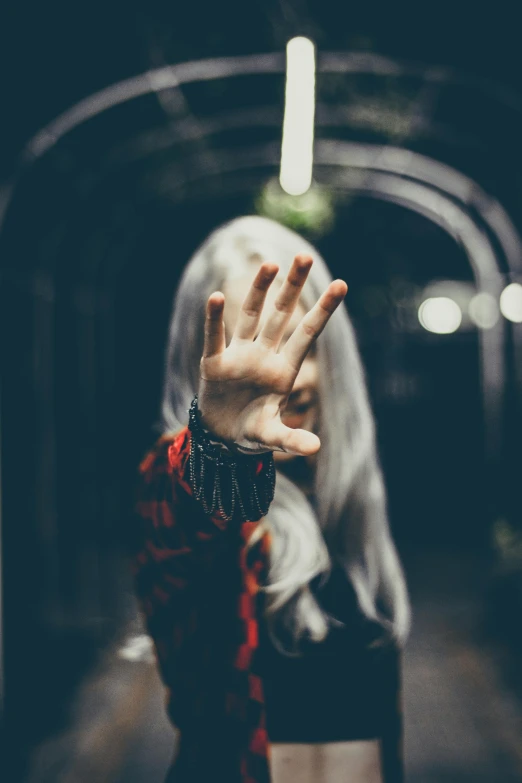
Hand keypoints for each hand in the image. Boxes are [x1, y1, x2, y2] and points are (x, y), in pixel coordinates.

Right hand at [197, 255, 347, 454]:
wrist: (221, 438)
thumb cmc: (253, 432)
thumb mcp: (272, 438)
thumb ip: (291, 439)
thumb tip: (315, 449)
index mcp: (284, 370)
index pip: (307, 334)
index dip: (323, 310)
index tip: (342, 284)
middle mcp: (264, 356)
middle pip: (281, 315)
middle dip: (292, 287)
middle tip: (303, 256)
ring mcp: (240, 356)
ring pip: (251, 316)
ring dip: (259, 291)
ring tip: (270, 264)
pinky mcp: (214, 363)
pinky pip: (215, 337)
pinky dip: (214, 319)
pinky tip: (215, 297)